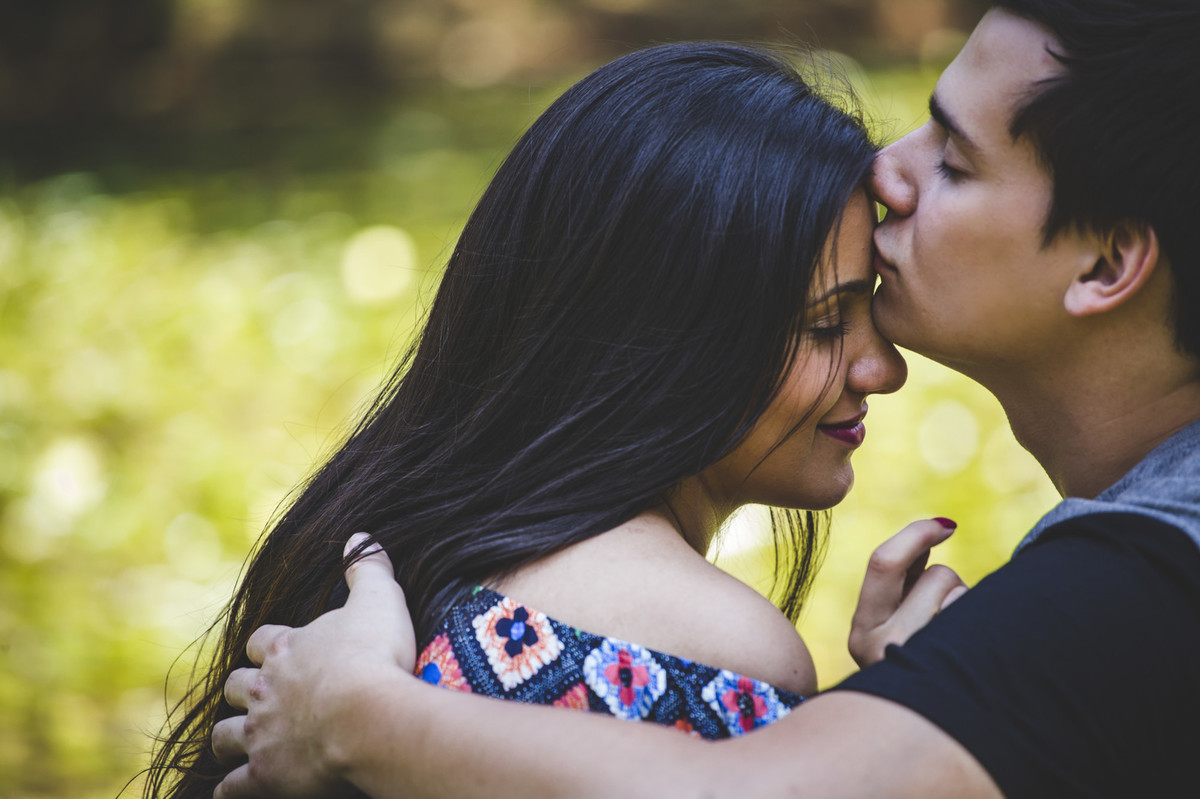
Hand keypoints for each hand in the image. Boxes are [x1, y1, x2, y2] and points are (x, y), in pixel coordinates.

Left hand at [212, 534, 415, 797]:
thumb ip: (368, 567)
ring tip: (241, 740)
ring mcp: (261, 734)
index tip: (277, 651)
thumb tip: (360, 535)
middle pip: (236, 687)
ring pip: (225, 735)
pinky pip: (232, 787)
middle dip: (244, 690)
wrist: (368, 717)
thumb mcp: (380, 598)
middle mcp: (266, 690)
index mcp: (287, 649)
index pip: (263, 641)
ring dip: (231, 736)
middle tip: (261, 697)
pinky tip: (234, 789)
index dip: (268, 646)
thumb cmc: (375, 656)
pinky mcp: (265, 775)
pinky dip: (231, 788)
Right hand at [848, 518, 967, 667]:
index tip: (946, 525)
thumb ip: (904, 583)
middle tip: (948, 598)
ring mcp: (918, 661)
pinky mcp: (956, 669)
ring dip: (964, 606)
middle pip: (936, 576)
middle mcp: (883, 648)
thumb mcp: (894, 626)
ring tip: (955, 639)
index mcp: (862, 631)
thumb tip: (933, 533)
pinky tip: (968, 652)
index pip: (885, 562)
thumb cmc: (913, 667)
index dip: (917, 534)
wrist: (931, 740)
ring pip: (961, 596)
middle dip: (947, 580)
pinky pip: (976, 621)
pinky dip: (979, 625)